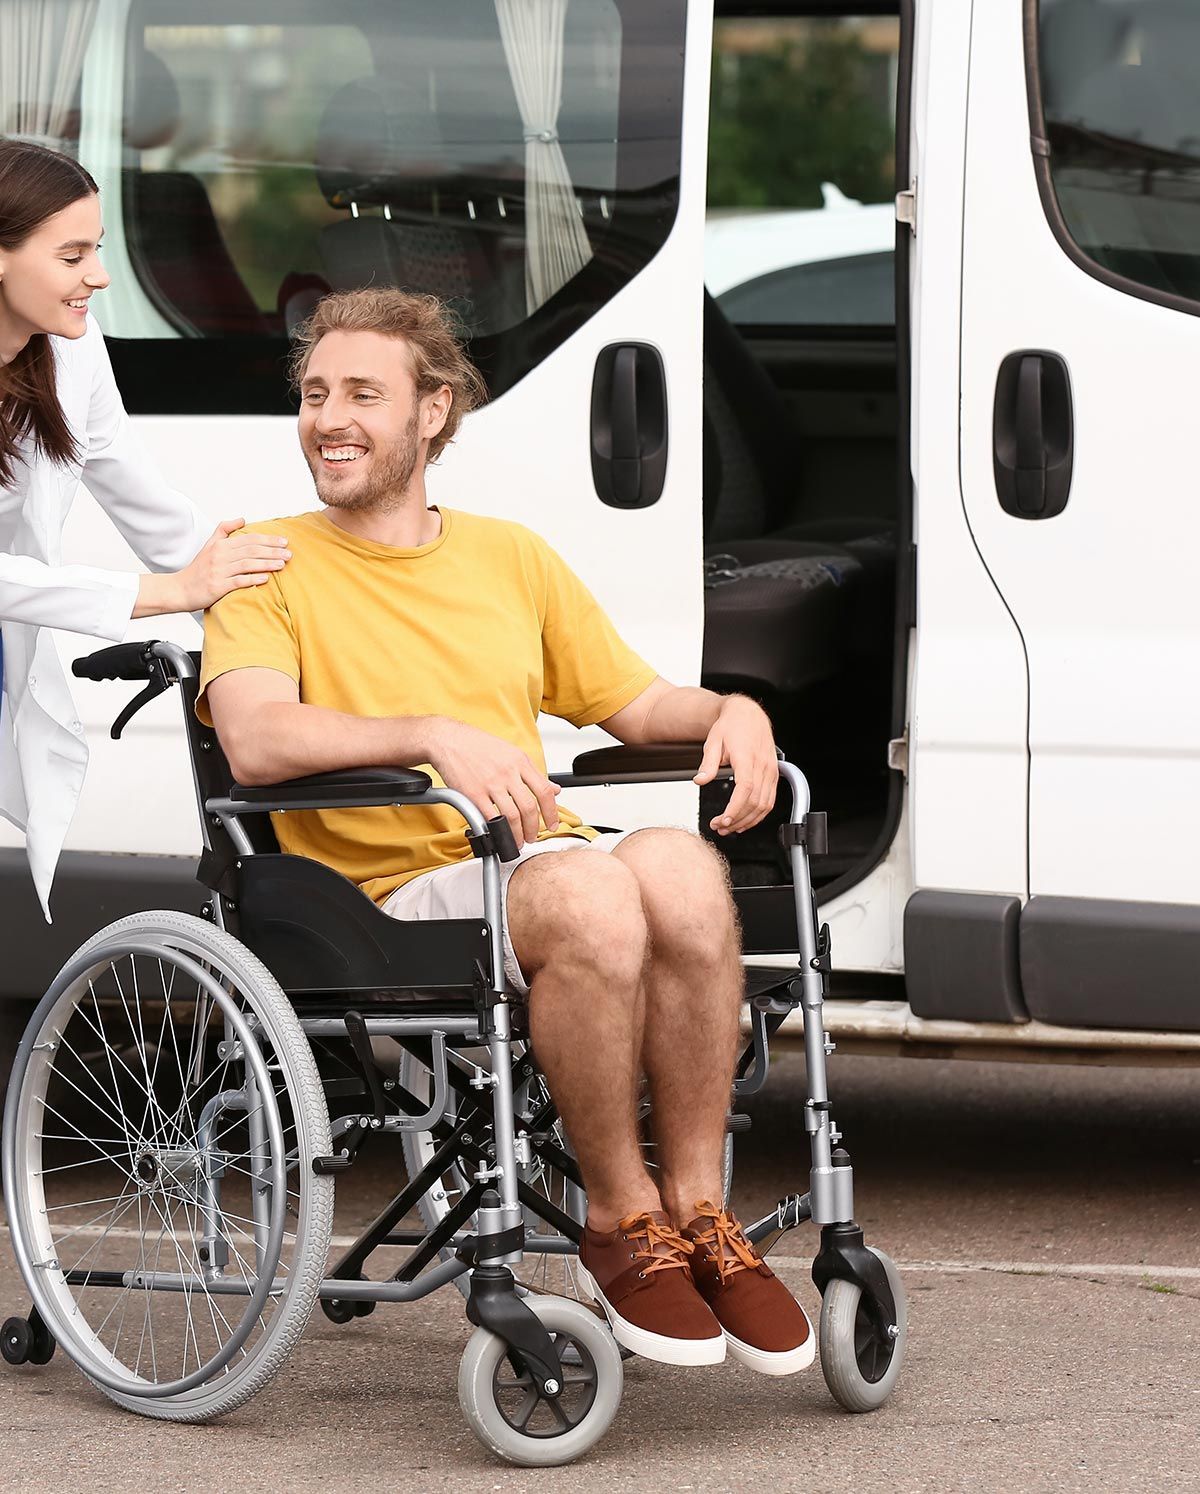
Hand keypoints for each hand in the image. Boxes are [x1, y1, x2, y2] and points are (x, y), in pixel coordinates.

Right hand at [177, 519, 291, 610]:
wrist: (180, 589)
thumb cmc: (198, 569)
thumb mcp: (209, 545)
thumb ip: (224, 530)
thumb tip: (242, 519)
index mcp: (220, 545)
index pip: (248, 539)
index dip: (267, 539)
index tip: (284, 541)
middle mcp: (220, 556)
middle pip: (251, 550)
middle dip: (272, 551)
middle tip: (289, 553)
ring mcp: (218, 571)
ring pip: (247, 564)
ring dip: (267, 563)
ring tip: (283, 564)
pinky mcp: (217, 586)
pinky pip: (238, 581)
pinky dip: (253, 579)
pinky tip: (266, 579)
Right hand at [427, 719, 560, 847]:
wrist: (449, 740)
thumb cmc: (478, 745)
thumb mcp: (512, 753)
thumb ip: (533, 773)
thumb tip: (554, 788)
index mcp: (520, 762)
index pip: (545, 791)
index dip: (552, 812)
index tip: (553, 824)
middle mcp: (508, 772)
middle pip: (529, 807)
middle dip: (534, 828)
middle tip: (533, 837)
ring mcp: (491, 783)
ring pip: (512, 816)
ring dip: (517, 834)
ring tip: (518, 840)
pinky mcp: (474, 793)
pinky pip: (490, 817)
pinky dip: (497, 830)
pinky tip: (499, 834)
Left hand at [693, 695, 778, 834]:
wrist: (748, 714)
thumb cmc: (731, 725)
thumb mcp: (713, 742)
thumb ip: (708, 764)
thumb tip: (699, 780)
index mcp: (747, 757)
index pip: (745, 789)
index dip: (735, 808)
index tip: (723, 820)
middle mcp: (762, 765)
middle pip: (754, 801)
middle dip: (737, 819)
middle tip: (719, 826)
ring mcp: (770, 770)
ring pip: (764, 804)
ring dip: (748, 820)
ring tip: (730, 827)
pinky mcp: (774, 773)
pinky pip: (770, 799)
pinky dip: (759, 814)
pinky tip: (745, 820)